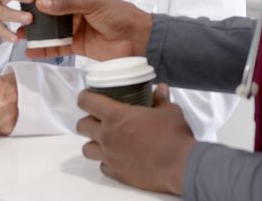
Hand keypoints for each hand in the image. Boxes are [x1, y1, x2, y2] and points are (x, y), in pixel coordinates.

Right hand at [22, 0, 151, 61]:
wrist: (137, 39)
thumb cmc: (120, 15)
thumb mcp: (93, 4)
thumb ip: (67, 5)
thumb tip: (42, 2)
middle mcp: (76, 12)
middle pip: (51, 14)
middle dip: (35, 17)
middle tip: (16, 18)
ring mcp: (76, 29)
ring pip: (52, 31)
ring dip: (37, 33)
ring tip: (19, 35)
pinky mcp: (78, 46)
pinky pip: (58, 47)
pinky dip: (45, 49)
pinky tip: (31, 50)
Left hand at [76, 84, 194, 194]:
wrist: (180, 166)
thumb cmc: (173, 135)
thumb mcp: (169, 111)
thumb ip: (160, 100)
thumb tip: (160, 89)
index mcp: (116, 116)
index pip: (87, 102)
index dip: (85, 97)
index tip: (89, 96)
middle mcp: (107, 136)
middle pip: (82, 126)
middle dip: (88, 120)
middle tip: (99, 119)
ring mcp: (109, 156)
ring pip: (87, 149)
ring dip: (93, 143)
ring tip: (105, 140)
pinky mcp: (116, 173)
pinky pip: (103, 166)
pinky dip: (106, 160)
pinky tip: (118, 157)